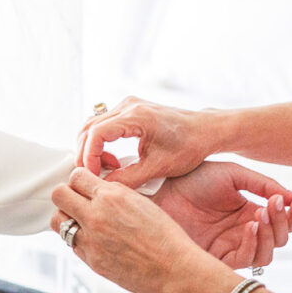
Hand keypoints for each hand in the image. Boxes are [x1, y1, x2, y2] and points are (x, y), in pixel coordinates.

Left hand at [51, 167, 203, 292]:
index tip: (85, 186)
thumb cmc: (166, 236)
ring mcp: (91, 240)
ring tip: (81, 222)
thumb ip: (114, 193)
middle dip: (66, 195)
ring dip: (66, 218)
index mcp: (112, 196)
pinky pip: (72, 244)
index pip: (76, 175)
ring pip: (57, 221)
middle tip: (77, 201)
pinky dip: (78, 240)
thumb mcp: (141, 202)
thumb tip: (97, 188)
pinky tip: (94, 240)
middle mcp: (97, 216)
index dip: (80, 180)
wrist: (176, 269)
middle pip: (58, 194)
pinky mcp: (92, 260)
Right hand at [78, 96, 228, 189]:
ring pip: (93, 125)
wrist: (205, 130)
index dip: (89, 156)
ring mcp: (127, 105)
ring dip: (92, 148)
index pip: (96, 133)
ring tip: (105, 169)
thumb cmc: (189, 147)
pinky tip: (113, 159)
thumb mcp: (160, 167)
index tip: (92, 176)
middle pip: (89, 128)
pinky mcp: (129, 109)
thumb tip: (104, 187)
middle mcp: (128, 105)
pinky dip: (100, 142)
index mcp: (136, 116)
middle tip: (92, 177)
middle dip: (86, 154)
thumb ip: (130, 178)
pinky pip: (103, 124)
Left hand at [152, 161, 291, 268]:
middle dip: (284, 223)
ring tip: (263, 213)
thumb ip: (264, 185)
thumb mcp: (233, 175)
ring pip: (267, 253)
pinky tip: (251, 225)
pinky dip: (254, 243)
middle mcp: (243, 232)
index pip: (282, 220)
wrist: (160, 188)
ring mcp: (231, 247)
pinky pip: (246, 259)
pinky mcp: (218, 259)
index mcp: (248, 212)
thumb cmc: (191, 179)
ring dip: (271, 234)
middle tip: (277, 204)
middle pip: (280, 239)